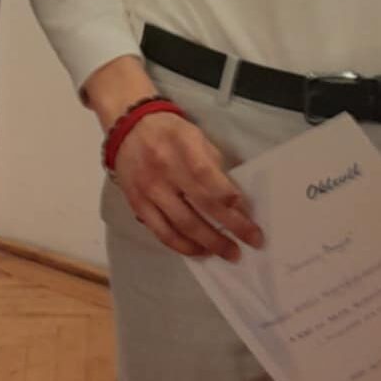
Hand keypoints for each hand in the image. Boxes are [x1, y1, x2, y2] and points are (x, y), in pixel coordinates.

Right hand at [112, 112, 264, 262]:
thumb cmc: (170, 131)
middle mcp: (165, 170)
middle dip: (230, 226)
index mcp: (183, 146)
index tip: (247, 212)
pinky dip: (183, 246)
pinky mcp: (138, 206)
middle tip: (252, 241)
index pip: (207, 176)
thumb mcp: (196, 135)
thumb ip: (212, 164)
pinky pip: (162, 233)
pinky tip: (200, 250)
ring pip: (182, 225)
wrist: (128, 128)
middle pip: (201, 205)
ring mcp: (149, 190)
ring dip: (209, 243)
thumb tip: (232, 196)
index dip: (228, 197)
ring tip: (229, 252)